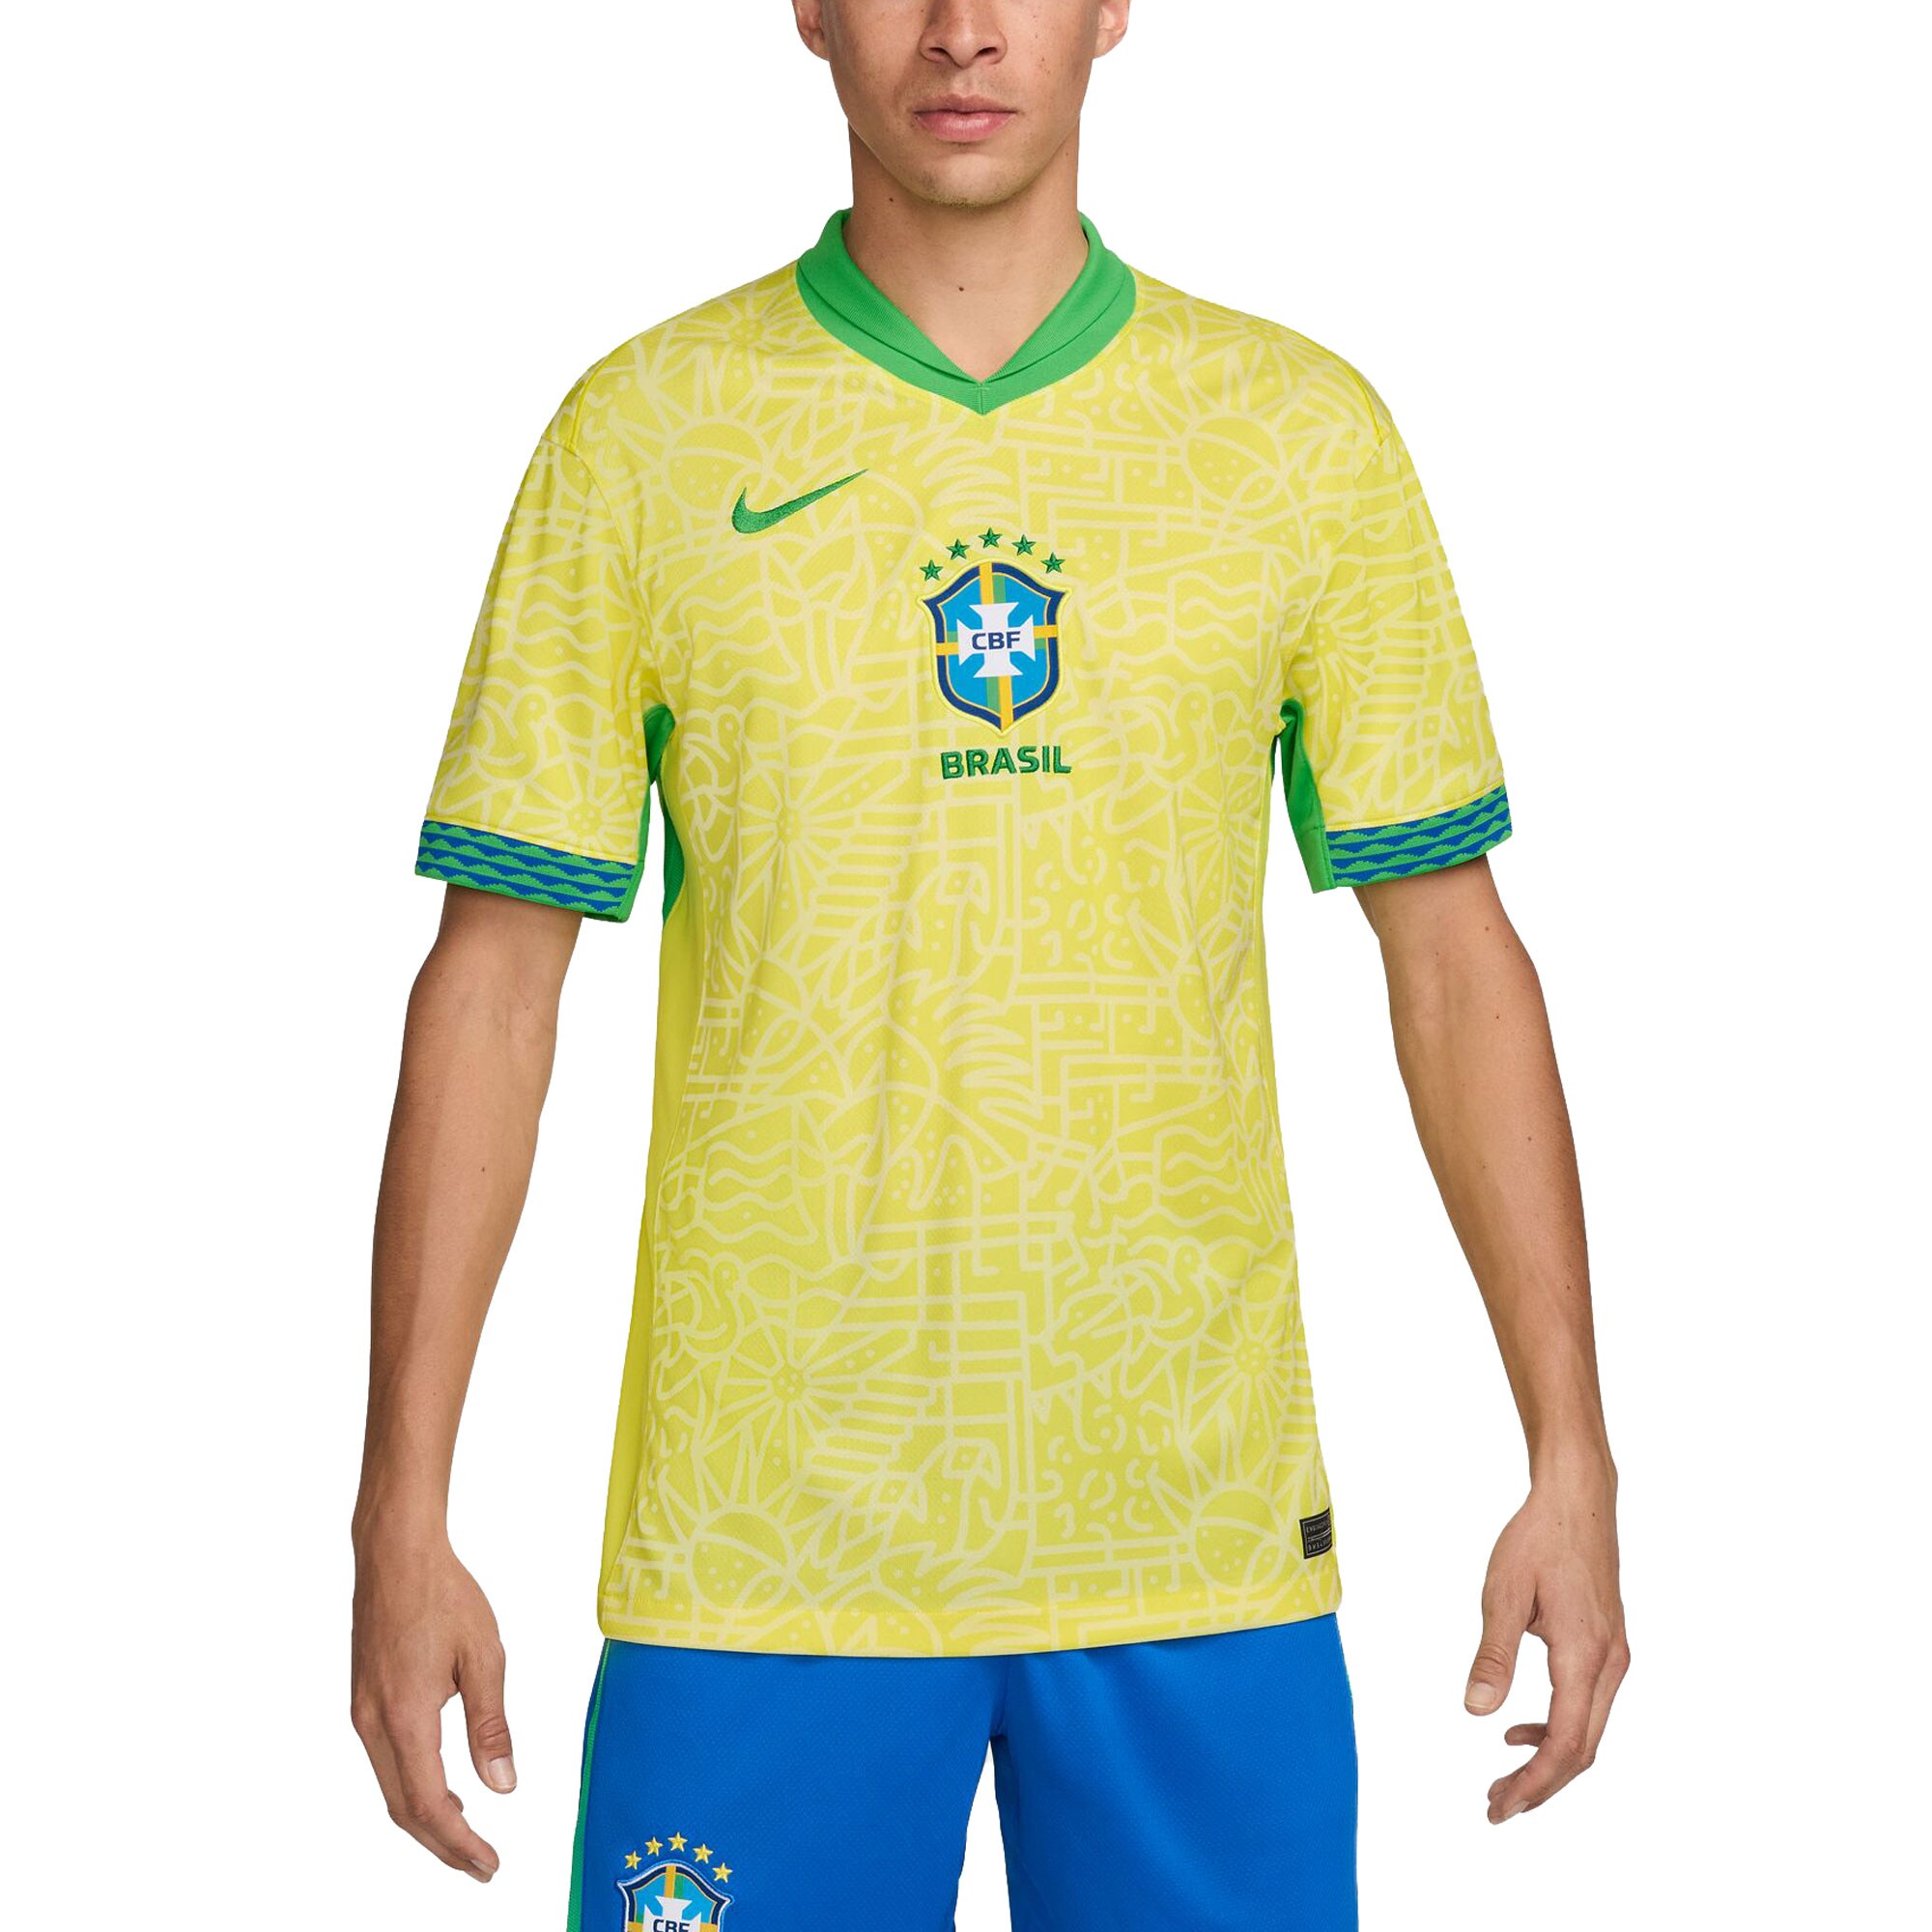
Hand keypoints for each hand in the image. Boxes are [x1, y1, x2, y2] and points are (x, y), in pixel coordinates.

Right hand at [351, 1529, 514, 1878]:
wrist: (395, 1553)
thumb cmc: (444, 1594)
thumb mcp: (483, 1655)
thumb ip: (491, 1725)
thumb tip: (503, 1787)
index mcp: (405, 1717)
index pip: (428, 1805)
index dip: (459, 1844)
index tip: (490, 1865)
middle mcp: (373, 1724)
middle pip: (403, 1809)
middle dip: (443, 1844)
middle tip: (482, 1865)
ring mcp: (363, 1712)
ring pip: (391, 1787)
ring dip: (427, 1818)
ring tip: (467, 1834)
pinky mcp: (364, 1699)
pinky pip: (387, 1761)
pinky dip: (414, 1786)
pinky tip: (443, 1785)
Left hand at [1464, 1473, 1628, 1821]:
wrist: (1577, 1499)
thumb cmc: (1538, 1539)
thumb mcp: (1502, 1593)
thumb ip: (1493, 1656)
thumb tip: (1476, 1711)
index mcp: (1584, 1656)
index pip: (1563, 1743)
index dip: (1533, 1783)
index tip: (1499, 1806)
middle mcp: (1609, 1664)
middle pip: (1581, 1749)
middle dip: (1540, 1785)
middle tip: (1495, 1806)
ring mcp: (1615, 1656)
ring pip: (1589, 1732)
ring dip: (1549, 1760)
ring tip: (1503, 1778)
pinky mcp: (1609, 1646)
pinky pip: (1589, 1706)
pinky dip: (1558, 1729)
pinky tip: (1520, 1730)